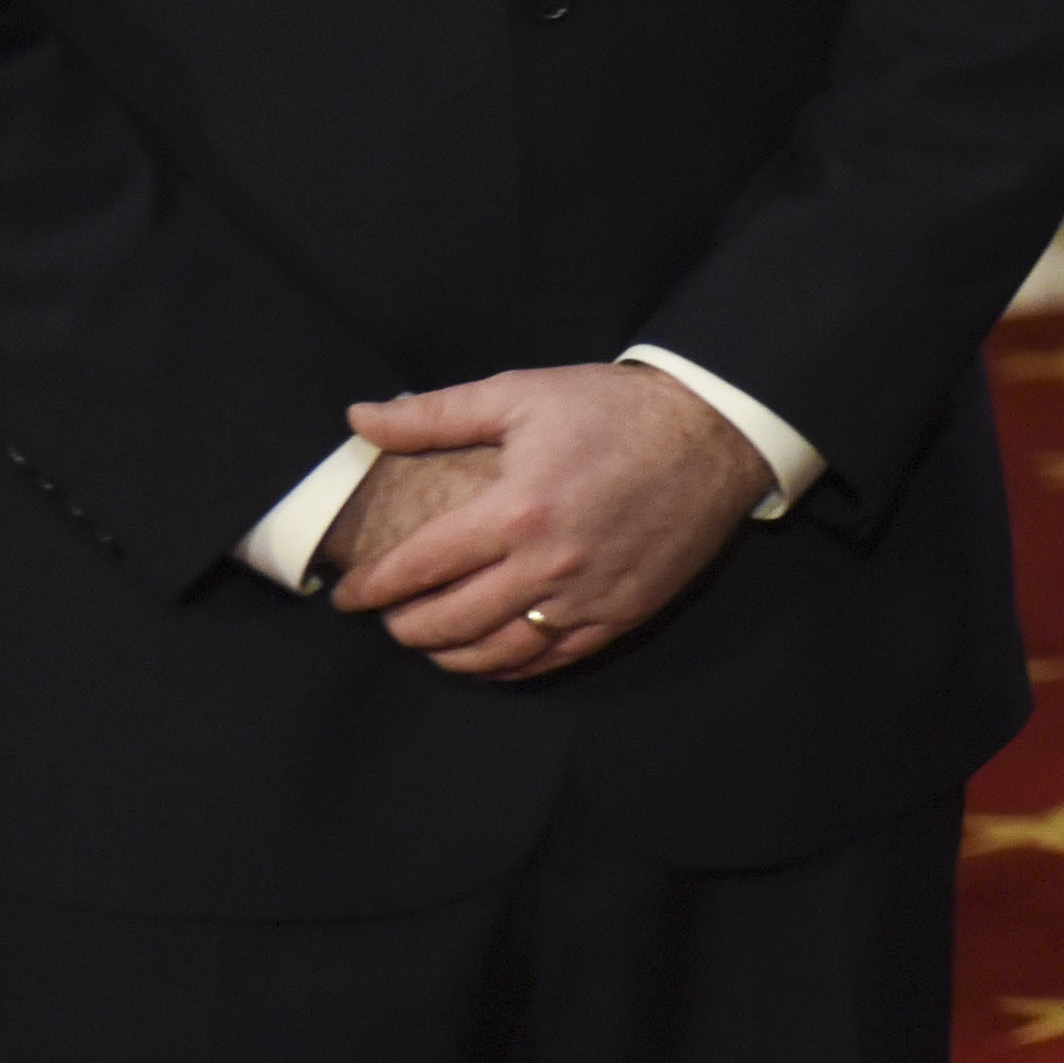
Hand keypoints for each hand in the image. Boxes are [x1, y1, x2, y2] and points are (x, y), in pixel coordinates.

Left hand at [325, 362, 772, 676]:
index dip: (372, 588)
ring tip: (430, 644)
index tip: (348, 596)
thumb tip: (359, 417)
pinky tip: (490, 660)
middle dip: (405, 627)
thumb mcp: (521, 394)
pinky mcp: (623, 612)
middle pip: (450, 622)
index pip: (418, 567)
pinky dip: (510, 668)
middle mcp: (548, 564)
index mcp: (515, 511)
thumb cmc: (615, 409)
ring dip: (451, 656)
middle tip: (389, 619)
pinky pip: (554, 658)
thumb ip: (434, 414)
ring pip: (498, 652)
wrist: (716, 431)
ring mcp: (588, 596)